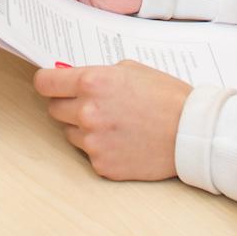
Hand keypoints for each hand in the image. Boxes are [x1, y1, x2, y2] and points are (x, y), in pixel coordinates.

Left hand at [33, 61, 190, 180]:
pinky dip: (100, 147)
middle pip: (54, 109)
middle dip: (68, 105)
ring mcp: (93, 142)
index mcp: (92, 83)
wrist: (192, 133)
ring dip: (83, 128)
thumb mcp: (130, 70)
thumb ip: (97, 74)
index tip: (52, 85)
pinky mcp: (102, 165)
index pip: (44, 83)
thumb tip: (71, 79)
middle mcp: (87, 112)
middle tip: (92, 104)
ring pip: (70, 133)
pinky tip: (122, 141)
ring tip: (114, 124)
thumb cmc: (166, 97)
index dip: (48, 83)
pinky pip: (88, 153)